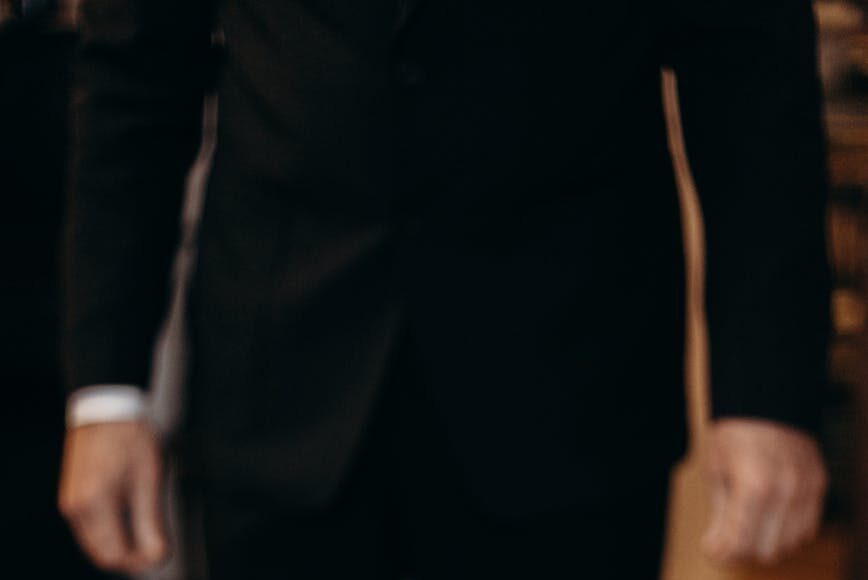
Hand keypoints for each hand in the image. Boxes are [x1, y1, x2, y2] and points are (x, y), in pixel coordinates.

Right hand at [58, 421, 168, 573]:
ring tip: (148, 530)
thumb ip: (152, 520)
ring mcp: (70, 504)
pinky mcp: (72, 497)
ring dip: (120, 544)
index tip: (162, 552)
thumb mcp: (150, 479)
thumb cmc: (131, 437)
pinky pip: (90, 529)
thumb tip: (159, 554)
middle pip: (102, 554)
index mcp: (95, 505)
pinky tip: (130, 519)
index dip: (141, 561)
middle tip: (157, 545)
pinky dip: (110, 532)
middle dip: (131, 556)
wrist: (107, 408)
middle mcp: (76, 509)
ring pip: (95, 543)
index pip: (114, 555)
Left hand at [701, 418, 827, 565]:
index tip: (711, 548)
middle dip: (743, 548)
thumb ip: (721, 514)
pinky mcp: (818, 484)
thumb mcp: (716, 471)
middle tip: (726, 537)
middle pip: (767, 549)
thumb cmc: (733, 432)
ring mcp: (806, 488)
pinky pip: (808, 526)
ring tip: (746, 525)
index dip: (723, 551)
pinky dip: (788, 530)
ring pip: (790, 542)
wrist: (764, 398)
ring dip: (767, 541)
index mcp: (754, 487)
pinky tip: (769, 518)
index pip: (741, 542)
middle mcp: (785, 491)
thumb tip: (716, 546)